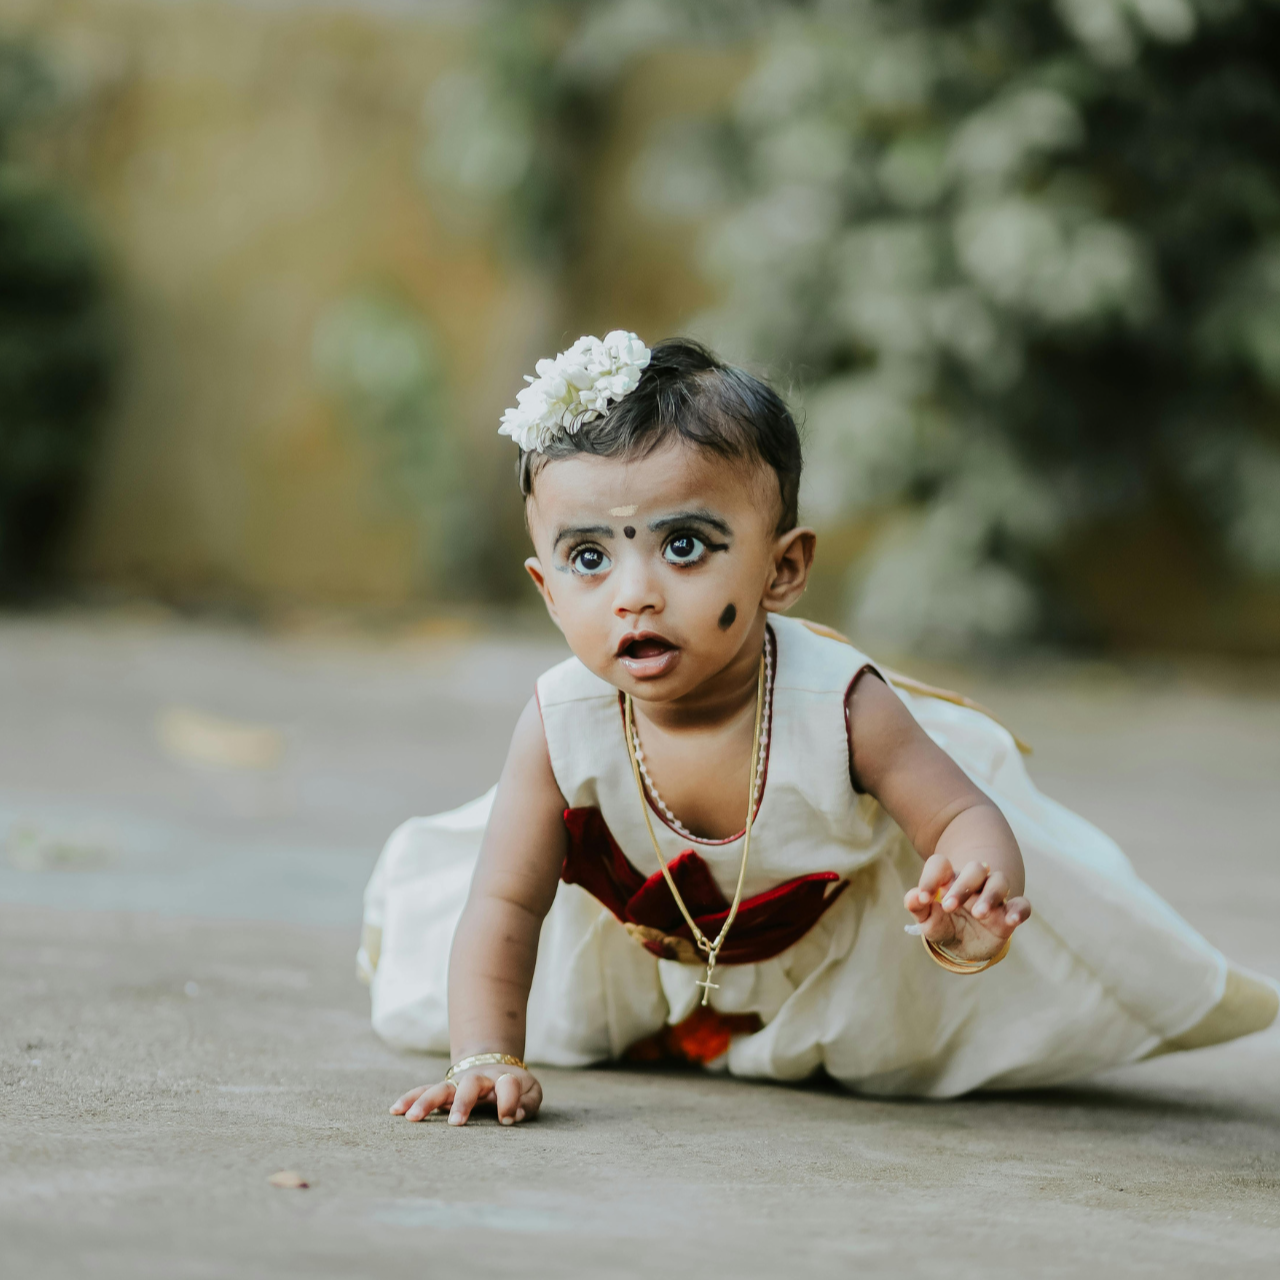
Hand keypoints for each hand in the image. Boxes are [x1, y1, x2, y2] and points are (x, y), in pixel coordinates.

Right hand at [390, 1064, 541, 1126]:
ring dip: (427, 1101)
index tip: (507, 1119)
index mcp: (503, 1079)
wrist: (495, 1064)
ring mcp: (458, 1084)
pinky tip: (395, 1110)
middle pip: (470, 1084)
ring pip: (441, 1088)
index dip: (509, 1101)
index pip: (507, 1084)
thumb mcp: (530, 1092)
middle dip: (464, 1102)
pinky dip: (410, 1099)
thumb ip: (527, 1103)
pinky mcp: (443, 1091)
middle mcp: (478, 1080)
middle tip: (456, 1124)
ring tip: (412, 1118)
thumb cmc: (515, 1087)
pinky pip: (424, 1091)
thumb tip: (513, 1116)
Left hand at [903, 854, 1030, 962]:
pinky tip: (1010, 920)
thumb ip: (917, 906)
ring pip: (999, 881)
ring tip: (978, 913)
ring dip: (990, 895)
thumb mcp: (927, 919)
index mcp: (949, 880)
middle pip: (976, 868)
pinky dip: (1018, 910)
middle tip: (949, 906)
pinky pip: (1022, 905)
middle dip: (963, 885)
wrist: (964, 945)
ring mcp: (994, 897)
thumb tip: (913, 897)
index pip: (941, 864)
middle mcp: (974, 884)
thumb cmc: (943, 924)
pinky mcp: (1009, 914)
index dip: (931, 877)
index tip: (924, 897)